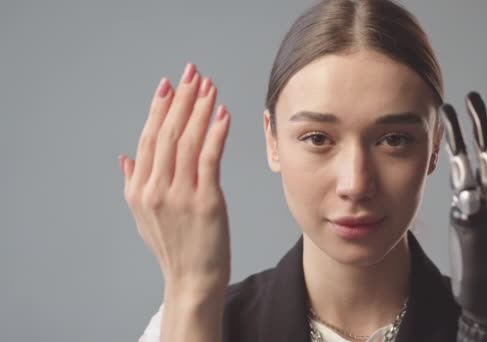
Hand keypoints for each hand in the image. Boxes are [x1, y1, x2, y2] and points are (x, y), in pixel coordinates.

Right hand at [119, 63, 231, 295]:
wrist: (191, 280)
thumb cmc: (173, 247)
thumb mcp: (143, 217)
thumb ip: (133, 183)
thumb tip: (126, 158)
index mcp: (140, 189)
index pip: (149, 139)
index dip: (160, 109)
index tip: (169, 84)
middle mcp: (156, 189)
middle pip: (167, 133)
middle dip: (181, 99)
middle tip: (192, 73)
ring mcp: (180, 195)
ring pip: (187, 142)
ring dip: (199, 110)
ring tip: (209, 86)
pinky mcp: (206, 202)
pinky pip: (209, 160)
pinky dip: (215, 134)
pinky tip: (222, 114)